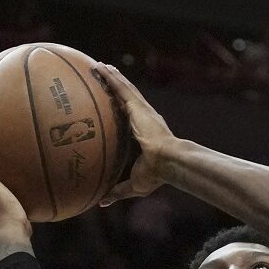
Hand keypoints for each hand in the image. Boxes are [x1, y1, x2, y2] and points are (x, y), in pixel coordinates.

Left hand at [92, 63, 175, 205]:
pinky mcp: (137, 106)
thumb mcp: (134, 183)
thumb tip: (104, 201)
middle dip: (116, 86)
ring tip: (101, 66)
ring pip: (123, 88)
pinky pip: (120, 88)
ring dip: (112, 77)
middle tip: (105, 75)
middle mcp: (144, 117)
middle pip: (127, 97)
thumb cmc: (156, 173)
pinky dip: (111, 77)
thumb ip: (118, 190)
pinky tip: (101, 67)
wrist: (168, 161)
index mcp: (145, 132)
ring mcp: (141, 110)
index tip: (115, 101)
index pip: (130, 116)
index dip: (122, 107)